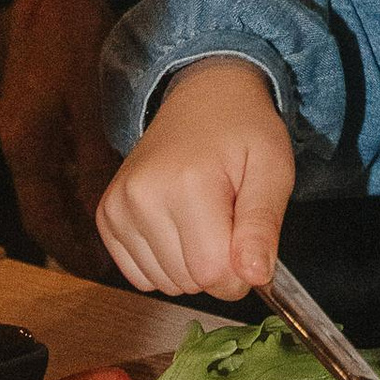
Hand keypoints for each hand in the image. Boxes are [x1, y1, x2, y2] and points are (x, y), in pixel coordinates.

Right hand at [0, 0, 124, 277]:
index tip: (98, 274)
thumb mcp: (92, 102)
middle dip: (71, 236)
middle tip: (110, 262)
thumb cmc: (74, 35)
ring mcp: (23, 120)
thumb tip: (105, 213)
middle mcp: (17, 138)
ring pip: (48, 182)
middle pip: (42, 204)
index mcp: (25, 144)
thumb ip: (96, 158)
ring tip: (112, 229)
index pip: (41, 218)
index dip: (69, 249)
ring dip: (74, 207)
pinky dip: (74, 177)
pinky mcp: (35, 103)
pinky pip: (52, 158)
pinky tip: (104, 180)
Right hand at [96, 58, 296, 301]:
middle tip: (227, 218)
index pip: (214, 273)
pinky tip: (178, 225)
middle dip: (218, 266)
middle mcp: (142, 196)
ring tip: (203, 216)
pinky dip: (165, 264)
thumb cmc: (243, 131)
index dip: (241, 271)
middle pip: (189, 281)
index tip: (249, 241)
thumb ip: (263, 225)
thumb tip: (254, 277)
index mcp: (188, 183)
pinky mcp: (106, 216)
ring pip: (164, 283)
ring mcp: (117, 206)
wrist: (202, 97)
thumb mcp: (273, 168)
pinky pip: (140, 276)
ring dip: (191, 265)